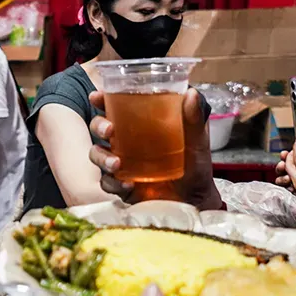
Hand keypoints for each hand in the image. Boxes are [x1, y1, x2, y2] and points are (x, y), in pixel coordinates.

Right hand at [87, 89, 222, 209]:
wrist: (195, 200)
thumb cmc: (195, 167)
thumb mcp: (197, 140)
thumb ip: (195, 119)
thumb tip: (191, 94)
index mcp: (141, 125)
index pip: (116, 107)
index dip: (102, 100)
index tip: (97, 97)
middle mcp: (127, 142)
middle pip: (100, 127)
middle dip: (99, 126)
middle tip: (109, 130)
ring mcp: (122, 164)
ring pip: (97, 155)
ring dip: (102, 157)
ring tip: (117, 163)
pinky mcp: (122, 185)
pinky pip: (108, 182)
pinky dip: (114, 182)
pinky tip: (128, 184)